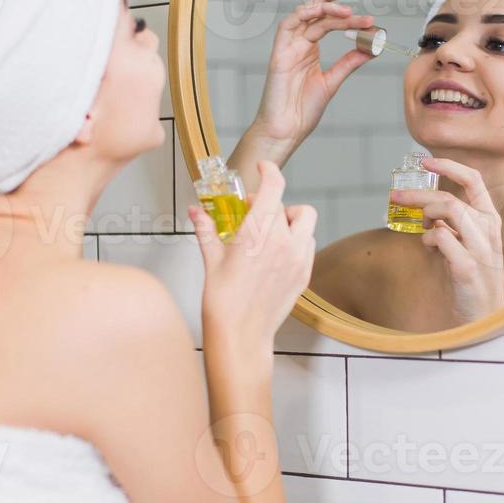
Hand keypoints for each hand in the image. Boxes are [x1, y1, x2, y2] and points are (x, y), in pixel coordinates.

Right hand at [189, 160, 317, 356]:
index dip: (270, 171)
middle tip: (253, 214)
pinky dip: (297, 240)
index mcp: (257, 232)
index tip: (263, 168)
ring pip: (305, 222)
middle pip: (287, 204)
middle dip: (270, 204)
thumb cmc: (223, 301)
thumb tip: (196, 212)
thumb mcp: (211, 259)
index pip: (274, 186)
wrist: (240, 334)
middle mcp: (282, 241)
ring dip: (290, 220)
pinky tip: (278, 252)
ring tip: (271, 232)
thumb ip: (206, 228)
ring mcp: (297, 258)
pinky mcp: (304, 274)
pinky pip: (308, 244)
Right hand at [247, 0, 376, 154]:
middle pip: (316, 15)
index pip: (326, 22)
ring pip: (304, 16)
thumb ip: (348, 63)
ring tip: (346, 11)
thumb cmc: (303, 110)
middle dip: (336, 6)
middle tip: (360, 12)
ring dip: (324, 8)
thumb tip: (370, 49)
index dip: (344, 14)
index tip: (367, 17)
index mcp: (309, 50)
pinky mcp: (279, 54)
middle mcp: (298, 45)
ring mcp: (288, 48)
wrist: (287, 129)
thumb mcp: (332, 82)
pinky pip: (287, 26)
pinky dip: (302, 14)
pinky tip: (320, 11)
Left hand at [388, 155, 503, 324]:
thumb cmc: (471, 278)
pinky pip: (441, 238)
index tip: (425, 161)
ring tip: (418, 225)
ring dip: (424, 213)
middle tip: (395, 196)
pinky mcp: (468, 266)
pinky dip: (428, 239)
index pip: (474, 180)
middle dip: (418, 194)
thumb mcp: (463, 244)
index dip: (449, 166)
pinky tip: (429, 249)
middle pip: (450, 197)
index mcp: (489, 219)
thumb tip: (424, 209)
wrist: (484, 316)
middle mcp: (488, 229)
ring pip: (449, 210)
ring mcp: (480, 247)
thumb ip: (449, 225)